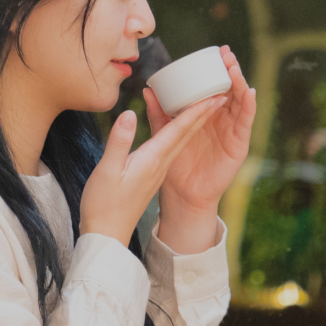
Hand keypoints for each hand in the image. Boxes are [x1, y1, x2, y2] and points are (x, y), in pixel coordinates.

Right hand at [81, 96, 224, 247]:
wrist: (106, 235)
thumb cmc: (103, 204)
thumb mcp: (107, 170)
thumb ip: (120, 141)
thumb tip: (130, 113)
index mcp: (153, 159)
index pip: (181, 129)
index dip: (198, 109)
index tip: (216, 93)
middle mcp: (161, 163)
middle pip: (187, 132)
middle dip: (205, 111)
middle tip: (222, 91)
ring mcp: (157, 171)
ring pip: (181, 140)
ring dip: (195, 121)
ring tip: (205, 103)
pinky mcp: (151, 175)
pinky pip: (170, 147)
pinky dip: (178, 132)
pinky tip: (176, 128)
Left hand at [142, 45, 255, 215]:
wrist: (183, 194)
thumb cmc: (174, 166)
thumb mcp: (163, 135)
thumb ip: (158, 114)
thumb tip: (148, 90)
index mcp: (203, 115)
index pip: (212, 87)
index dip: (216, 70)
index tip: (216, 51)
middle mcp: (220, 120)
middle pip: (229, 90)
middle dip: (230, 70)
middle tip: (226, 53)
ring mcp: (230, 131)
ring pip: (239, 102)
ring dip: (239, 83)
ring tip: (234, 67)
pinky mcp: (238, 144)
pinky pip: (245, 122)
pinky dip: (249, 106)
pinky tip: (249, 92)